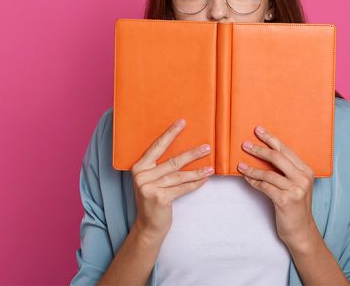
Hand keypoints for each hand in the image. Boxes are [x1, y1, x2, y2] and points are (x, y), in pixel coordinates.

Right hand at [131, 118, 213, 239]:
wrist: (149, 225)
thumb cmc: (154, 199)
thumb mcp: (152, 180)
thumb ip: (160, 167)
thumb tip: (184, 149)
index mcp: (139, 167)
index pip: (157, 146)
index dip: (170, 134)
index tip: (182, 122)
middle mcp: (142, 175)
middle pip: (172, 161)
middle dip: (192, 154)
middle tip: (207, 147)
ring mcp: (149, 187)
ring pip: (179, 175)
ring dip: (198, 171)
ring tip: (211, 166)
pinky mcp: (159, 198)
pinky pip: (182, 188)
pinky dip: (195, 184)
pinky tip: (205, 179)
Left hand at [237, 125, 316, 246]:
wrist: (301, 230)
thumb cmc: (294, 206)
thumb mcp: (295, 185)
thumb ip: (286, 171)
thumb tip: (264, 153)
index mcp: (306, 170)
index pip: (286, 150)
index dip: (271, 139)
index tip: (258, 130)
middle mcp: (303, 178)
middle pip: (277, 157)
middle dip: (259, 149)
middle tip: (245, 144)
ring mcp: (296, 189)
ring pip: (268, 174)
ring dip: (252, 169)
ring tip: (240, 165)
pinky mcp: (286, 200)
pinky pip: (265, 187)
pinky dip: (253, 182)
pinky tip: (245, 178)